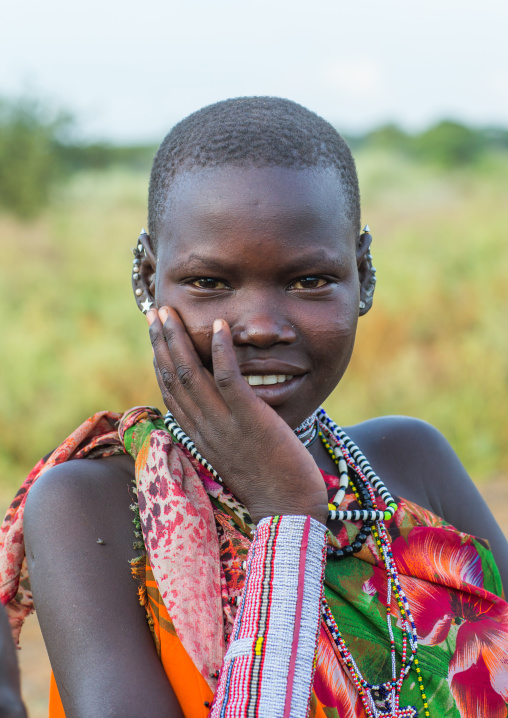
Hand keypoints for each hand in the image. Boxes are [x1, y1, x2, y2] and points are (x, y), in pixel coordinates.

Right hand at [147, 307, 327, 524]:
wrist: (289, 512)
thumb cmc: (270, 484)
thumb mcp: (238, 454)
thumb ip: (227, 429)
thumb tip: (227, 408)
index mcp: (200, 437)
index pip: (172, 394)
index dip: (161, 362)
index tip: (157, 337)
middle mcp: (205, 429)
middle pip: (174, 378)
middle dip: (162, 342)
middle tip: (155, 312)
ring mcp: (225, 425)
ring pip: (192, 375)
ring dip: (178, 340)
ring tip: (170, 312)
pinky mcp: (250, 420)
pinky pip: (229, 379)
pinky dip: (221, 350)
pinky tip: (219, 326)